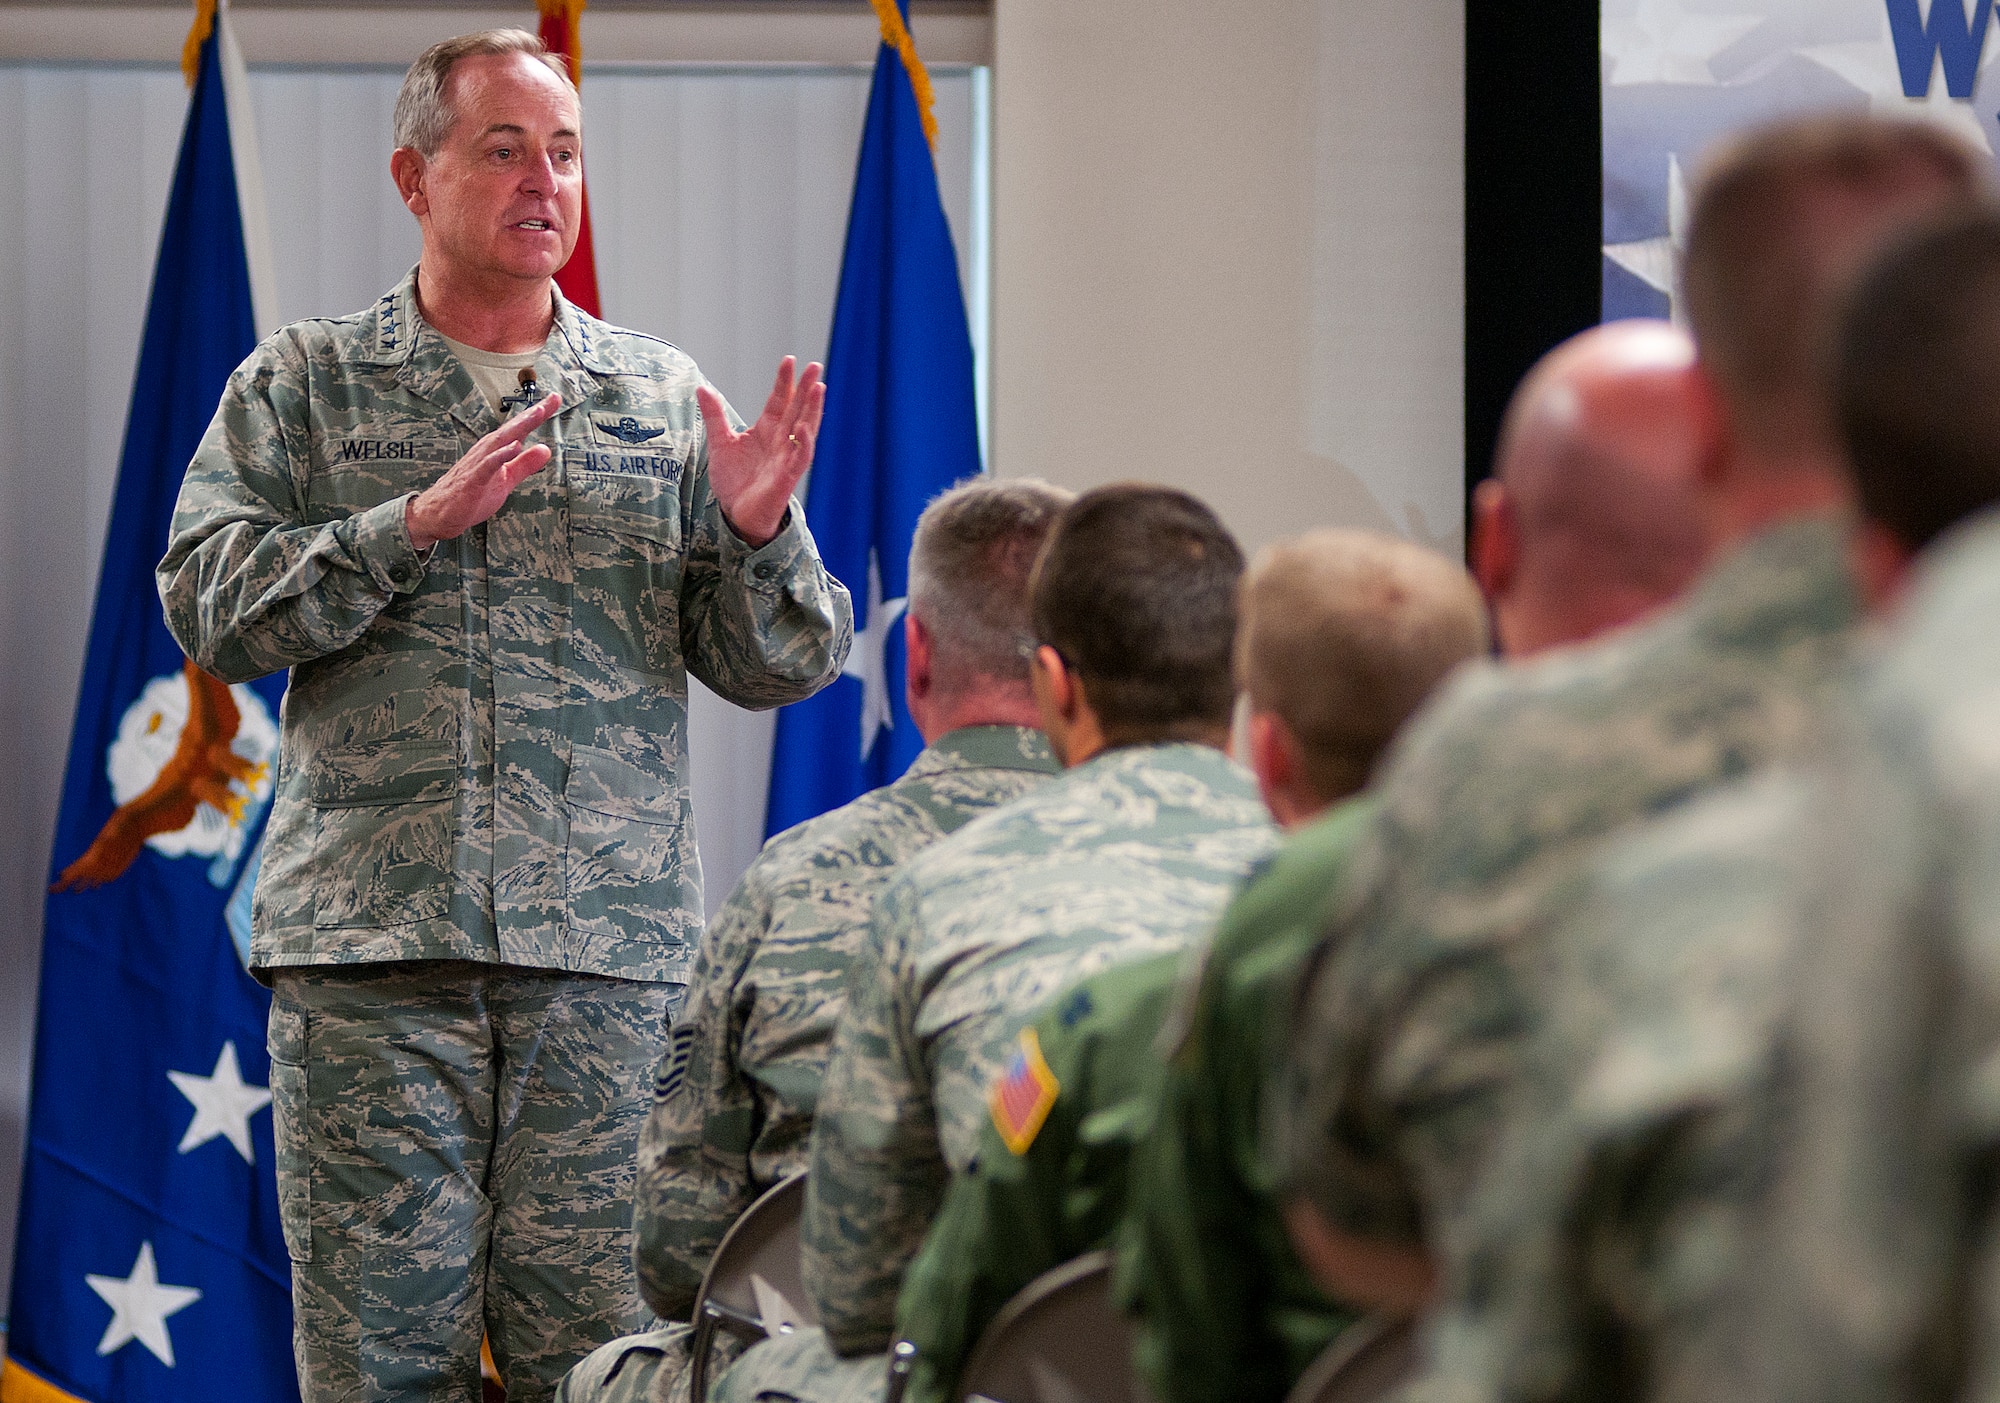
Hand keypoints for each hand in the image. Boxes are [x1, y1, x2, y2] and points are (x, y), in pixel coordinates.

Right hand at [405, 392, 560, 549]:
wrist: (440, 513)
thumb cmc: (472, 494)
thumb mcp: (507, 479)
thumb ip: (525, 464)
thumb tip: (545, 449)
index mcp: (496, 450)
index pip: (520, 429)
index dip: (538, 414)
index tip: (555, 399)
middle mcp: (487, 451)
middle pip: (513, 429)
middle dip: (532, 414)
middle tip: (552, 399)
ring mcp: (479, 464)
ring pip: (501, 441)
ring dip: (519, 427)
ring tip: (537, 413)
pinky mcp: (473, 480)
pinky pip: (487, 466)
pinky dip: (500, 455)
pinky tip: (514, 447)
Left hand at [698, 356, 824, 547]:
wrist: (736, 514)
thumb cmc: (734, 481)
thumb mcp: (721, 444)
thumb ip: (715, 417)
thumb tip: (702, 388)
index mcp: (766, 430)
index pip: (779, 401)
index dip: (784, 381)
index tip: (789, 360)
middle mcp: (780, 441)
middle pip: (797, 409)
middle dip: (806, 388)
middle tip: (816, 365)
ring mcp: (786, 457)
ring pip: (805, 429)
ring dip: (813, 410)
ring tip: (819, 388)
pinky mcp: (787, 476)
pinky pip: (800, 458)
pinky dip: (803, 443)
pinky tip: (802, 426)